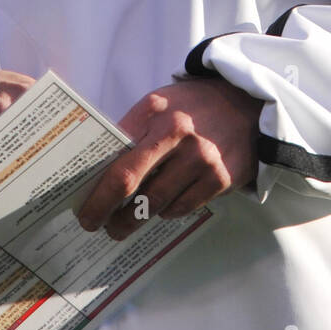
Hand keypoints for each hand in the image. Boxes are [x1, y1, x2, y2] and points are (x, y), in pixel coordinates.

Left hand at [76, 77, 263, 240]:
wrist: (246, 105)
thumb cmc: (192, 107)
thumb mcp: (160, 105)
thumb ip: (133, 131)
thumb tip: (101, 171)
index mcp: (155, 111)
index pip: (116, 157)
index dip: (97, 189)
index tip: (84, 207)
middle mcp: (178, 134)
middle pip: (131, 184)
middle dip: (107, 211)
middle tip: (96, 225)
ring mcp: (201, 158)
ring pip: (155, 203)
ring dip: (135, 218)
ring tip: (123, 224)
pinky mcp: (220, 179)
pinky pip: (182, 208)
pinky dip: (167, 211)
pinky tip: (162, 207)